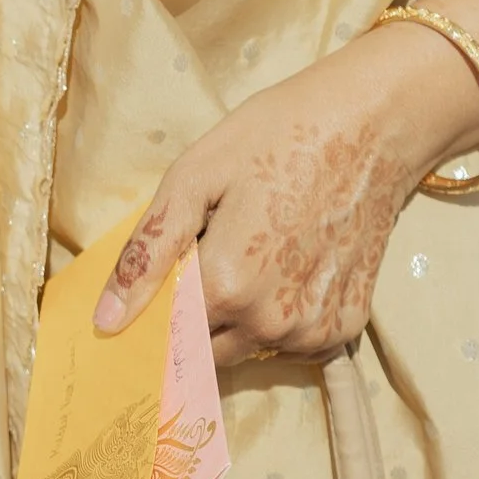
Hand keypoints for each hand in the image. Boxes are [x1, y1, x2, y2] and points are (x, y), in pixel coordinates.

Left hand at [91, 22, 478, 367]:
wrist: (371, 125)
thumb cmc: (276, 136)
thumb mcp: (196, 175)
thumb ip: (148, 252)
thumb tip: (107, 320)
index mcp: (227, 285)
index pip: (165, 337)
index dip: (150, 319)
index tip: (147, 303)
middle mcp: (272, 323)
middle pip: (204, 352)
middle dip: (193, 319)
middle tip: (207, 258)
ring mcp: (314, 331)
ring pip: (248, 350)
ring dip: (237, 319)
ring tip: (254, 250)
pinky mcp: (347, 328)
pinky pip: (292, 344)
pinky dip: (280, 317)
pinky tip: (289, 265)